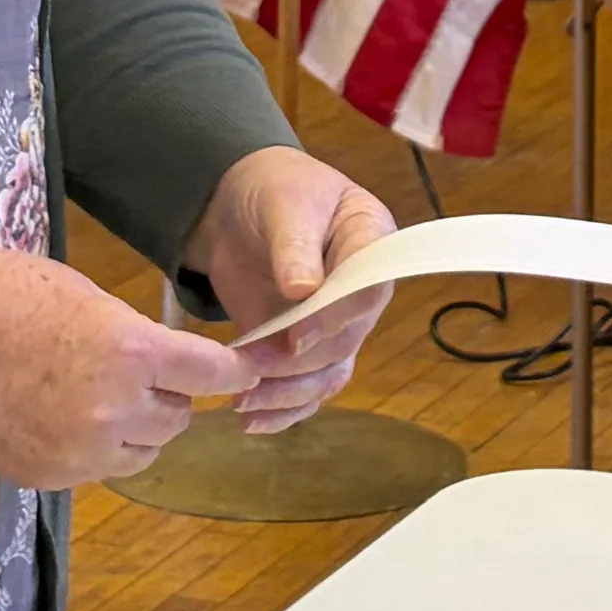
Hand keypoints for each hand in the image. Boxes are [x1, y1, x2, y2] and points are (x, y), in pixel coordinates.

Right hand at [0, 248, 224, 487]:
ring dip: (138, 430)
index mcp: (132, 351)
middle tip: (137, 376)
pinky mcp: (55, 475)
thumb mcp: (81, 294)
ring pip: (146, 451)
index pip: (212, 374)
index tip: (242, 371)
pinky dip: (98, 451)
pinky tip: (65, 422)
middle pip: (178, 417)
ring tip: (101, 402)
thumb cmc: (3, 298)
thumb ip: (128, 331)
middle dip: (167, 397)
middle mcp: (118, 408)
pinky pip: (101, 469)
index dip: (232, 372)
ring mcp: (85, 449)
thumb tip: (154, 352)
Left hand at [191, 147, 393, 435]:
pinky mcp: (303, 347)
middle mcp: (362, 293)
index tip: (296, 335)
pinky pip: (306, 388)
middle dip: (299, 362)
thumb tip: (304, 290)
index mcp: (372, 245)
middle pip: (345, 340)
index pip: (369, 289)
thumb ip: (294, 246)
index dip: (336, 317)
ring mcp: (333, 325)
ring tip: (243, 401)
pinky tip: (252, 419)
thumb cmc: (274, 191)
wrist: (240, 205)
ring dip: (288, 393)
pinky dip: (282, 408)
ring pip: (327, 374)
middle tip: (251, 371)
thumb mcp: (284, 205)